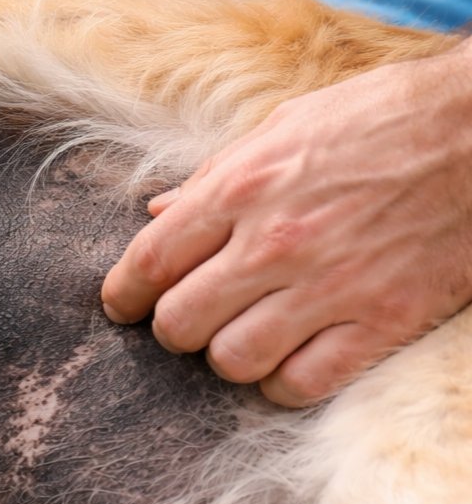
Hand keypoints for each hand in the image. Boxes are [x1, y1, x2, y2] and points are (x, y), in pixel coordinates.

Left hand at [101, 43, 471, 405]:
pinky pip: (303, 384)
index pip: (149, 263)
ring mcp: (329, 288)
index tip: (120, 308)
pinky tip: (288, 363)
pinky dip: (284, 384)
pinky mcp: (382, 322)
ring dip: (228, 357)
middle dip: (174, 328)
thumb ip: (214, 177)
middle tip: (189, 319)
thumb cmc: (380, 118)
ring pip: (233, 361)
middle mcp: (274, 244)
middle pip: (180, 323)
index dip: (122, 296)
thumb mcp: (283, 127)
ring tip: (242, 338)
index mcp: (240, 188)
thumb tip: (157, 213)